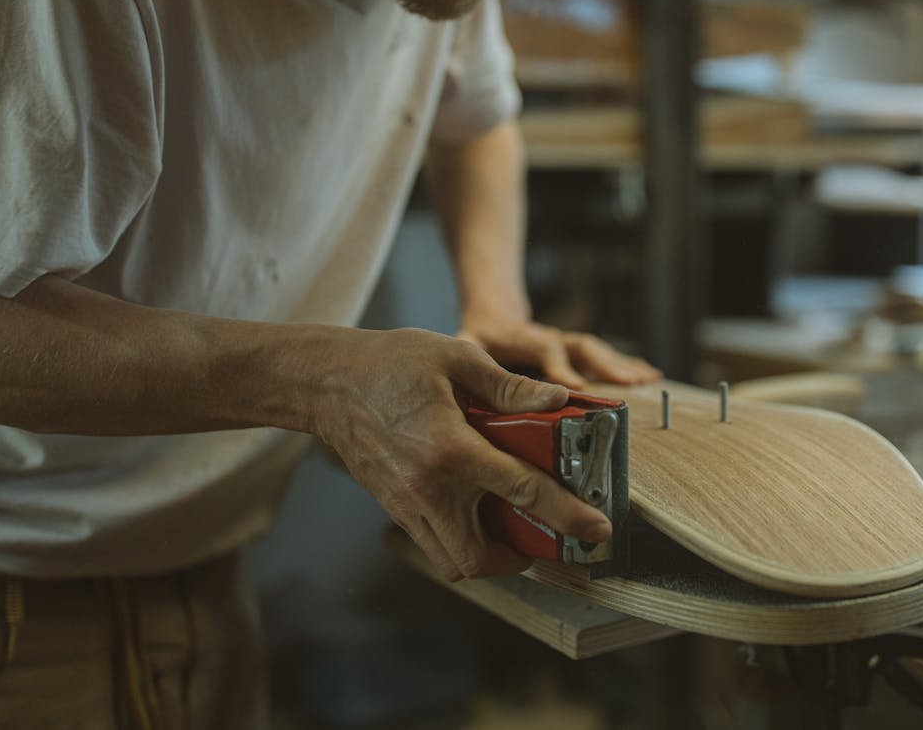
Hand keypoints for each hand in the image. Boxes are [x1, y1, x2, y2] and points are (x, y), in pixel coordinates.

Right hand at [310, 328, 612, 580]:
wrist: (325, 382)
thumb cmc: (389, 363)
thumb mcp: (456, 358)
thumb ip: (510, 386)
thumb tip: (559, 400)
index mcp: (450, 448)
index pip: (522, 493)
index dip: (567, 514)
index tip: (597, 528)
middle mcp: (428, 488)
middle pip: (482, 557)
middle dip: (522, 556)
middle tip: (546, 534)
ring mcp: (407, 504)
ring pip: (454, 563)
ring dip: (491, 557)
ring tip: (514, 528)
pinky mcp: (395, 507)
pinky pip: (433, 547)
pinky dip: (462, 544)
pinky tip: (479, 512)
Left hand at [457, 316, 661, 389]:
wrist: (496, 312)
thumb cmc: (481, 335)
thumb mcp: (467, 343)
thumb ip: (467, 356)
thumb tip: (459, 380)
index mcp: (525, 339)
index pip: (545, 352)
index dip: (560, 370)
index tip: (576, 388)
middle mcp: (551, 339)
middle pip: (582, 348)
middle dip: (605, 365)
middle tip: (629, 383)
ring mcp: (565, 344)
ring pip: (597, 351)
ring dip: (622, 364)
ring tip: (647, 379)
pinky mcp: (575, 351)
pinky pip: (605, 356)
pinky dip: (628, 363)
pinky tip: (650, 375)